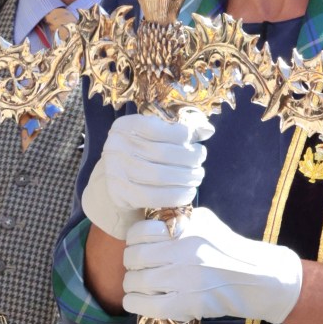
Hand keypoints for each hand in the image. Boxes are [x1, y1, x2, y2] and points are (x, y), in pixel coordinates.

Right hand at [82, 108, 213, 239]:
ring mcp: (115, 171)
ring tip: (197, 177)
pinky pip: (153, 197)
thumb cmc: (141, 154)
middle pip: (162, 153)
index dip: (182, 135)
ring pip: (159, 175)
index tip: (196, 142)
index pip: (158, 128)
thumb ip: (179, 132)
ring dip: (186, 177)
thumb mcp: (154, 137)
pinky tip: (189, 192)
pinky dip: (176, 195)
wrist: (114, 181)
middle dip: (189, 158)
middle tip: (200, 162)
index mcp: (125, 126)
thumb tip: (208, 130)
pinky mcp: (120, 194)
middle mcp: (116, 146)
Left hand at [122, 206, 302, 323]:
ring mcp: (184, 279)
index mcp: (186, 229)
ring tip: (135, 283)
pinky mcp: (186, 304)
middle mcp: (182, 252)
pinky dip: (135, 302)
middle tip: (135, 265)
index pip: (140, 232)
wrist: (254, 277)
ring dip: (131, 283)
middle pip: (135, 257)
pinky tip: (135, 300)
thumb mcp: (205, 222)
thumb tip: (150, 224)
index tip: (136, 244)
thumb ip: (178, 220)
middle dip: (130, 262)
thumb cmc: (227, 247)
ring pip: (138, 281)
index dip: (133, 239)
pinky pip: (148, 305)